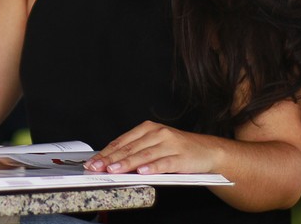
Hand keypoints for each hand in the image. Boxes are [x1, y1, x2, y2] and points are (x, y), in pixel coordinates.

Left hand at [84, 120, 219, 174]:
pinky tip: (142, 172)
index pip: (122, 141)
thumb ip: (135, 151)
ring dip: (127, 163)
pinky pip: (164, 163)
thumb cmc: (178, 149)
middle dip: (111, 159)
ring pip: (143, 155)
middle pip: (130, 148)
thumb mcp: (154, 145)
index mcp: (148, 128)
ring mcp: (169, 144)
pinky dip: (152, 167)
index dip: (106, 152)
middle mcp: (157, 133)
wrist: (208, 151)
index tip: (93, 161)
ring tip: (114, 170)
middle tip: (97, 167)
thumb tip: (111, 162)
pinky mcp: (180, 156)